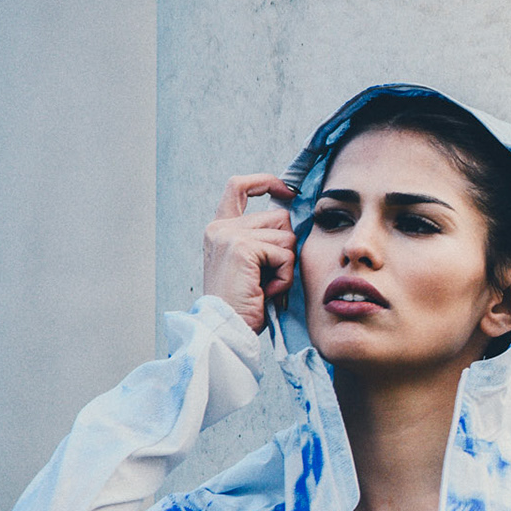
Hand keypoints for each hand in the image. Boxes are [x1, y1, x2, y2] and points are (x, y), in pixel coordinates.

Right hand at [202, 175, 298, 331]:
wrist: (227, 328)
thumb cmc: (245, 303)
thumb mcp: (252, 263)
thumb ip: (262, 237)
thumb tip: (290, 213)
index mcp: (220, 229)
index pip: (238, 186)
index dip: (265, 182)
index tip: (287, 191)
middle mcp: (220, 228)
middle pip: (280, 217)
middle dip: (286, 248)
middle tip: (268, 276)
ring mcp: (230, 235)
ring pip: (287, 236)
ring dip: (286, 265)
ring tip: (265, 285)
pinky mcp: (242, 248)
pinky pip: (286, 254)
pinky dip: (284, 276)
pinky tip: (266, 290)